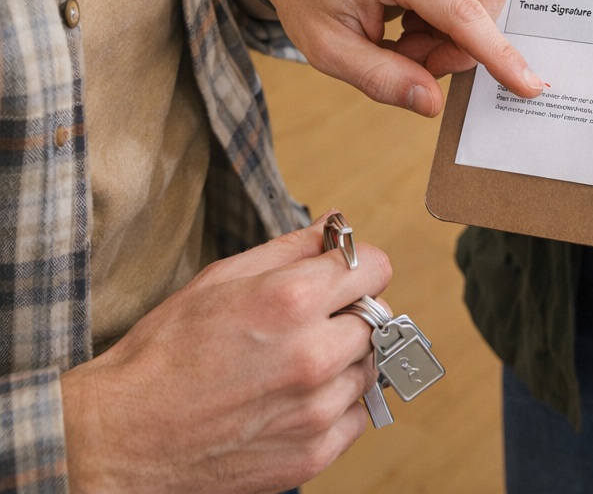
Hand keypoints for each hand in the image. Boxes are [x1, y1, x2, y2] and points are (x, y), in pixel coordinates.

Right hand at [61, 215, 389, 493]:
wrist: (126, 436)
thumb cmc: (164, 356)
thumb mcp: (221, 279)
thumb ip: (289, 250)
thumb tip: (333, 230)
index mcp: (292, 300)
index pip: (375, 267)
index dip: (358, 265)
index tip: (344, 274)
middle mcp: (313, 354)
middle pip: (377, 317)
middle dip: (350, 312)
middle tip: (314, 321)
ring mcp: (316, 409)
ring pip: (368, 367)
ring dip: (344, 361)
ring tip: (295, 363)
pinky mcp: (313, 453)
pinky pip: (356, 416)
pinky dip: (336, 406)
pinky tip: (296, 398)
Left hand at [253, 0, 542, 115]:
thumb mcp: (328, 49)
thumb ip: (381, 78)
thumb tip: (433, 103)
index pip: (462, 14)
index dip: (498, 53)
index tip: (529, 85)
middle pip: (485, 0)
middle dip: (462, 44)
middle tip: (410, 58)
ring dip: (452, 31)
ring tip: (402, 39)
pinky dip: (448, 15)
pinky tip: (409, 21)